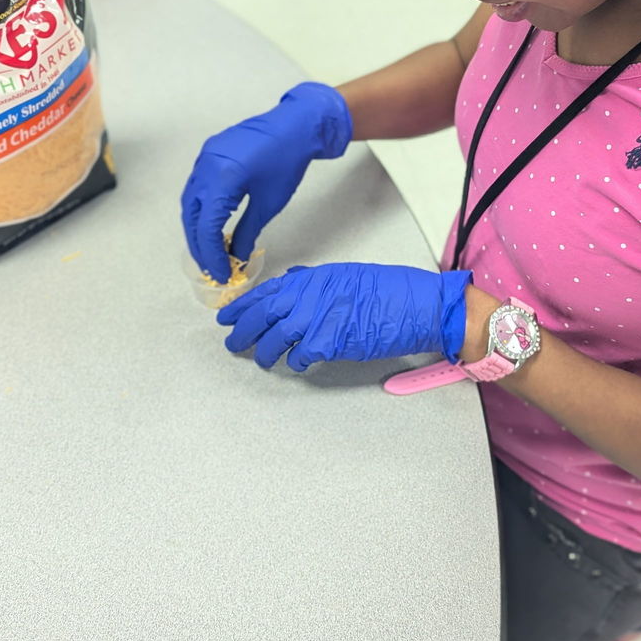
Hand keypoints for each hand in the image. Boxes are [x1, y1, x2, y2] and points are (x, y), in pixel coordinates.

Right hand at [181, 82, 351, 282]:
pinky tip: (211, 224)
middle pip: (191, 216)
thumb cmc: (287, 161)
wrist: (296, 125)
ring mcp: (205, 157)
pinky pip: (197, 186)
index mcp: (221, 178)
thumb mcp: (269, 203)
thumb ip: (247, 232)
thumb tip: (237, 256)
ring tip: (210, 251)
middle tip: (212, 267)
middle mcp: (206, 166)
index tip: (222, 273)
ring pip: (190, 201)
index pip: (206, 227)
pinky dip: (201, 208)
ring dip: (197, 228)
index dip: (212, 254)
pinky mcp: (210, 153)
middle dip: (199, 245)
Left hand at [217, 263, 472, 371]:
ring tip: (259, 360)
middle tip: (231, 344)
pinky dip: (295, 363)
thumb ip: (315, 280)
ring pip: (275, 339)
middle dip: (242, 330)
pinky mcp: (329, 342)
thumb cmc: (387, 289)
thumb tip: (291, 281)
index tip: (226, 316)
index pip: (266, 291)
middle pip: (263, 315)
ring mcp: (318, 318)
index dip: (242, 306)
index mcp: (313, 278)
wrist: (414, 304)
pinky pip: (300, 357)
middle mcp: (310, 295)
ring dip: (264, 352)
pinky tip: (296, 365)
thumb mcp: (346, 274)